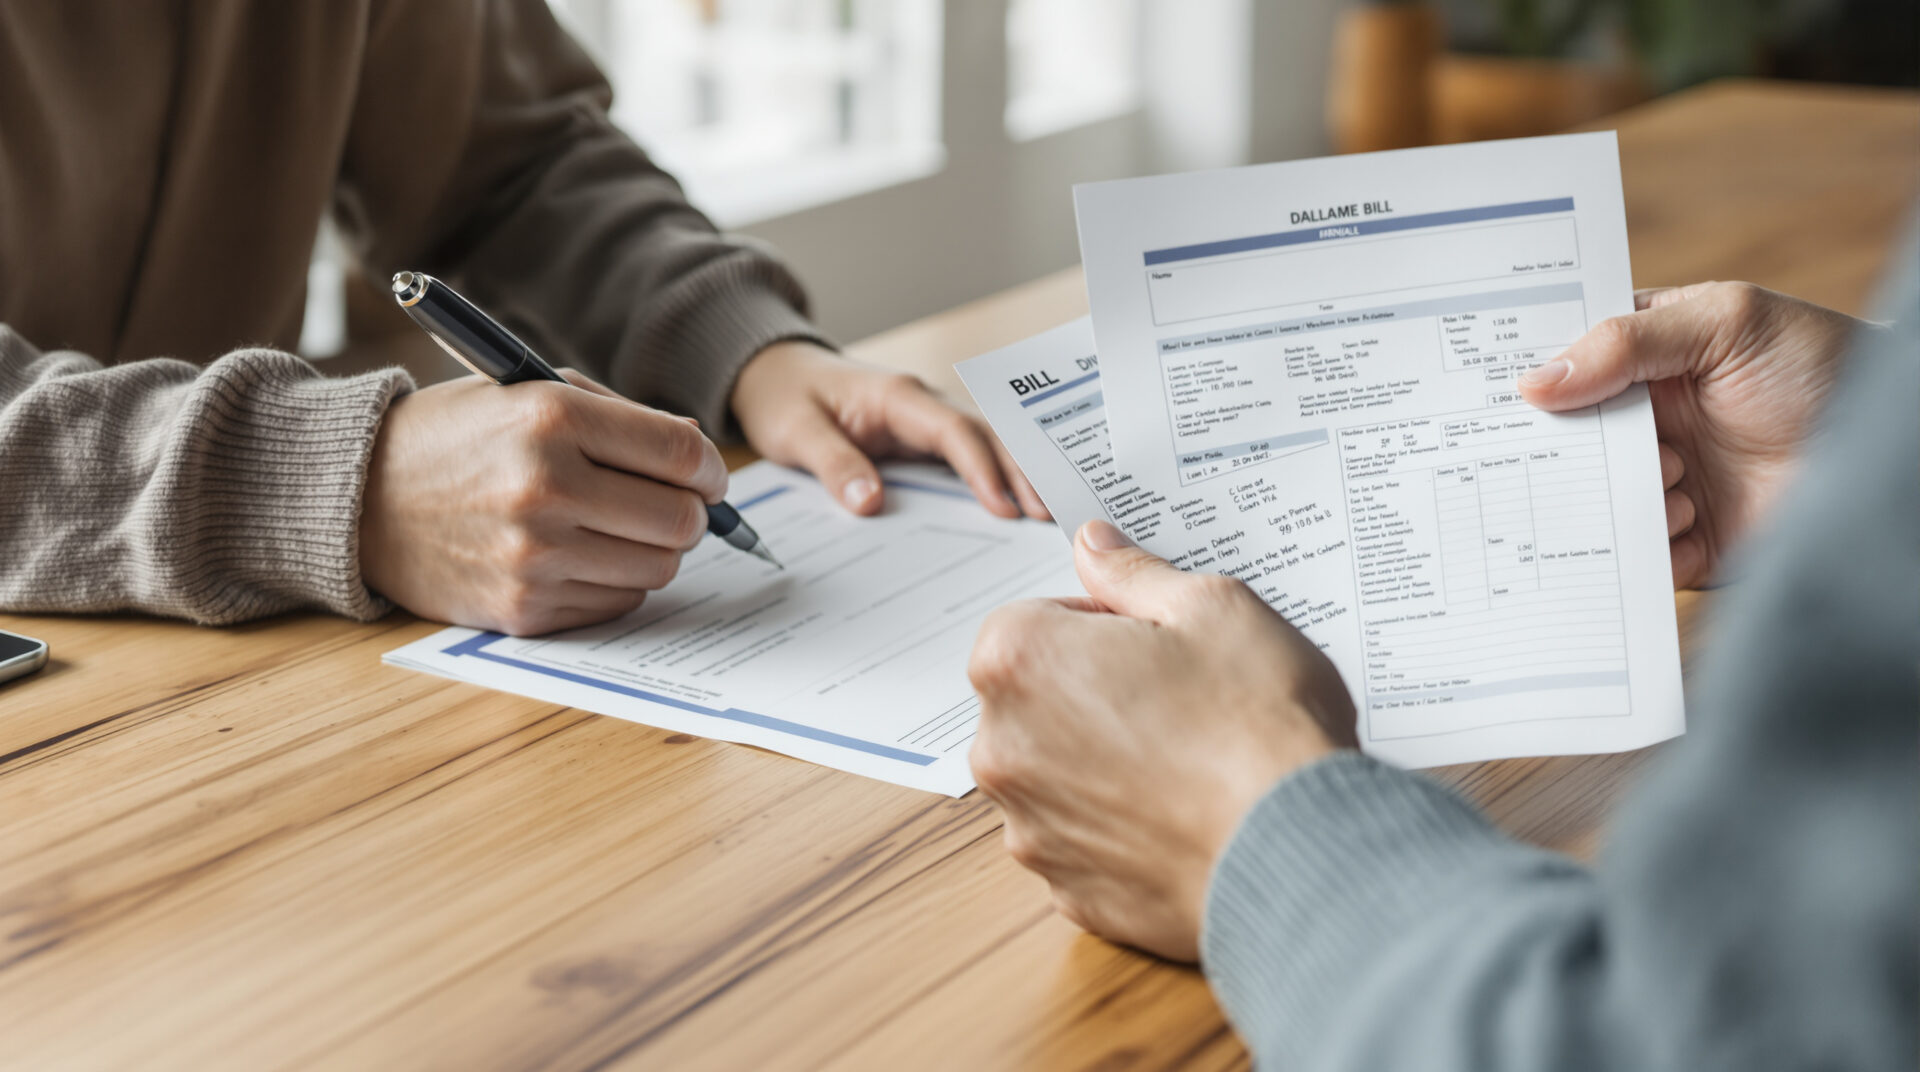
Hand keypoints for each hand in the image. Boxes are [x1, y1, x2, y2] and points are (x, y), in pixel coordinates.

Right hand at [359, 371, 725, 635]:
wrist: (358, 497)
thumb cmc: (458, 437)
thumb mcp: (530, 394)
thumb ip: (620, 418)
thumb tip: (700, 458)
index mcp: (552, 419)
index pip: (681, 456)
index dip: (711, 469)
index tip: (708, 476)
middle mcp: (545, 488)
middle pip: (680, 520)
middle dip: (691, 514)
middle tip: (673, 506)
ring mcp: (533, 556)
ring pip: (657, 569)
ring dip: (655, 551)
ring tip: (620, 528)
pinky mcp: (522, 608)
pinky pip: (616, 603)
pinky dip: (615, 582)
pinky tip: (581, 556)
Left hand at [730, 341, 1047, 518]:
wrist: (775, 373)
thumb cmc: (785, 397)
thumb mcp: (795, 432)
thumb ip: (833, 464)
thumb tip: (871, 502)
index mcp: (897, 397)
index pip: (953, 431)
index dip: (982, 468)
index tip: (1003, 507)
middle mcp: (923, 404)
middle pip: (986, 436)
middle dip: (1021, 473)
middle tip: (1048, 514)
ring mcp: (928, 421)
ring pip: (986, 445)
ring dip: (1018, 476)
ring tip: (1048, 515)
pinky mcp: (924, 439)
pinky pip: (970, 457)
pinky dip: (997, 479)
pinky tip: (1019, 508)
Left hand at [967, 521, 1355, 960]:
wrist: (1298, 853)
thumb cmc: (1257, 723)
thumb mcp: (1213, 607)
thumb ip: (1133, 574)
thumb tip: (1094, 546)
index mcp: (1019, 659)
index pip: (1034, 620)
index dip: (1100, 625)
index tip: (1156, 644)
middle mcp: (1001, 747)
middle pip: (1038, 700)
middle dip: (1095, 693)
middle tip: (1182, 700)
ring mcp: (1029, 827)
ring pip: (1059, 773)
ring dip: (1105, 762)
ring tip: (1190, 763)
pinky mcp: (1067, 889)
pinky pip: (1085, 841)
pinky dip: (1123, 829)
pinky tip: (1184, 817)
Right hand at [1519, 282, 1859, 587]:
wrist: (1894, 450)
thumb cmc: (1820, 364)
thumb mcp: (1725, 322)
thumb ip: (1628, 342)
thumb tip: (1533, 383)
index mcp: (1644, 362)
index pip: (1564, 370)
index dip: (1528, 382)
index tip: (1495, 394)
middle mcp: (1646, 426)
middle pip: (1567, 446)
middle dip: (1563, 451)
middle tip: (1567, 447)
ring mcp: (1666, 486)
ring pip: (1596, 506)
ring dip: (1624, 496)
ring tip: (1677, 474)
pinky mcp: (1691, 544)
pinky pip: (1642, 560)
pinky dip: (1651, 549)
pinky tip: (1690, 518)